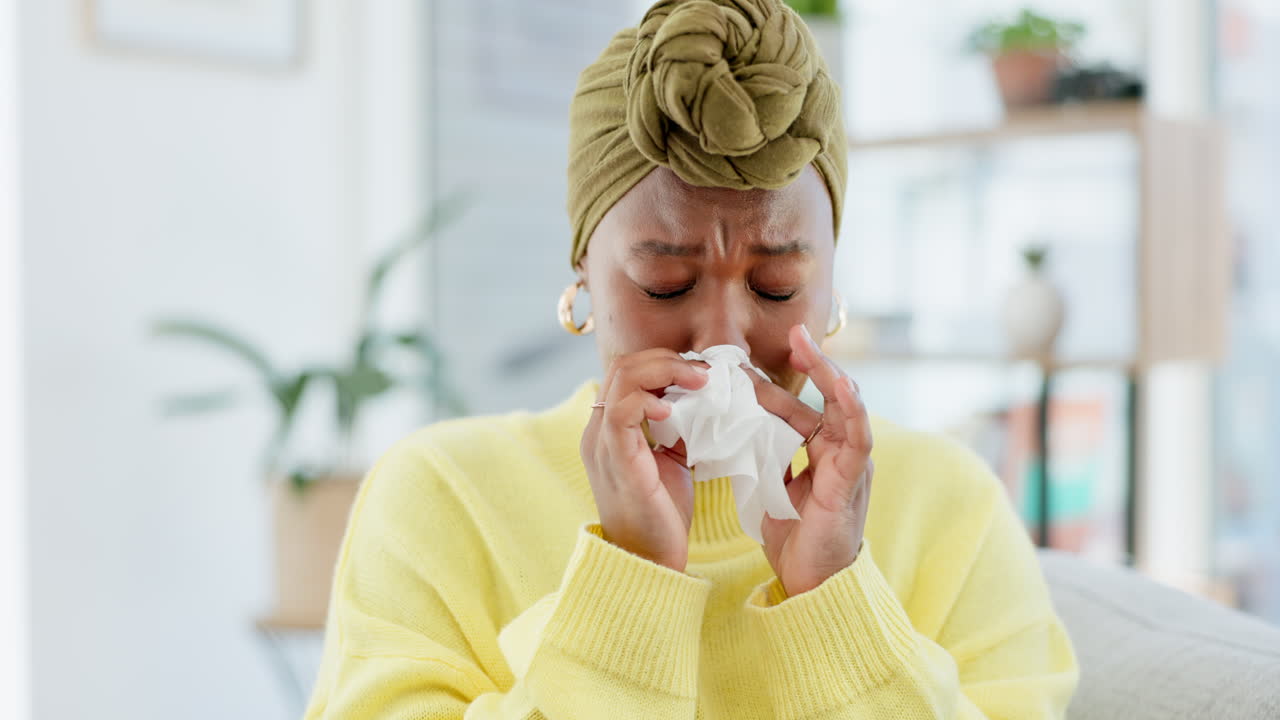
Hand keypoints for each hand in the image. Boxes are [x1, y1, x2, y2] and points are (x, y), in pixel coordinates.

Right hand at [581, 349, 709, 571]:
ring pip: (622, 378)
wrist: (649, 560)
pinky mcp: (615, 460)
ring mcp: (603, 444)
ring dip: (665, 371)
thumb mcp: (672, 458)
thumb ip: (677, 426)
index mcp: (609, 428)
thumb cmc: (661, 512)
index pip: (627, 371)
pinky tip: (671, 411)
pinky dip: (648, 401)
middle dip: (668, 360)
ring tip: (697, 383)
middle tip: (704, 374)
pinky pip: (621, 413)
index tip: (701, 373)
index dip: (664, 362)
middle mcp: (599, 430)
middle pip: (624, 365)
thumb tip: (702, 396)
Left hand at [745, 324, 873, 596]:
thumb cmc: (795, 537)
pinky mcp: (852, 480)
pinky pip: (858, 438)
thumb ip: (764, 456)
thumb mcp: (772, 487)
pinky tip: (842, 384)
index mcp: (823, 452)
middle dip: (813, 362)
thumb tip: (736, 429)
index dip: (783, 383)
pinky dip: (852, 409)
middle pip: (830, 396)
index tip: (752, 362)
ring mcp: (851, 464)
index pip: (804, 406)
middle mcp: (841, 451)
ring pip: (847, 407)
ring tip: (810, 345)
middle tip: (794, 332)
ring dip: (829, 373)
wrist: (811, 583)